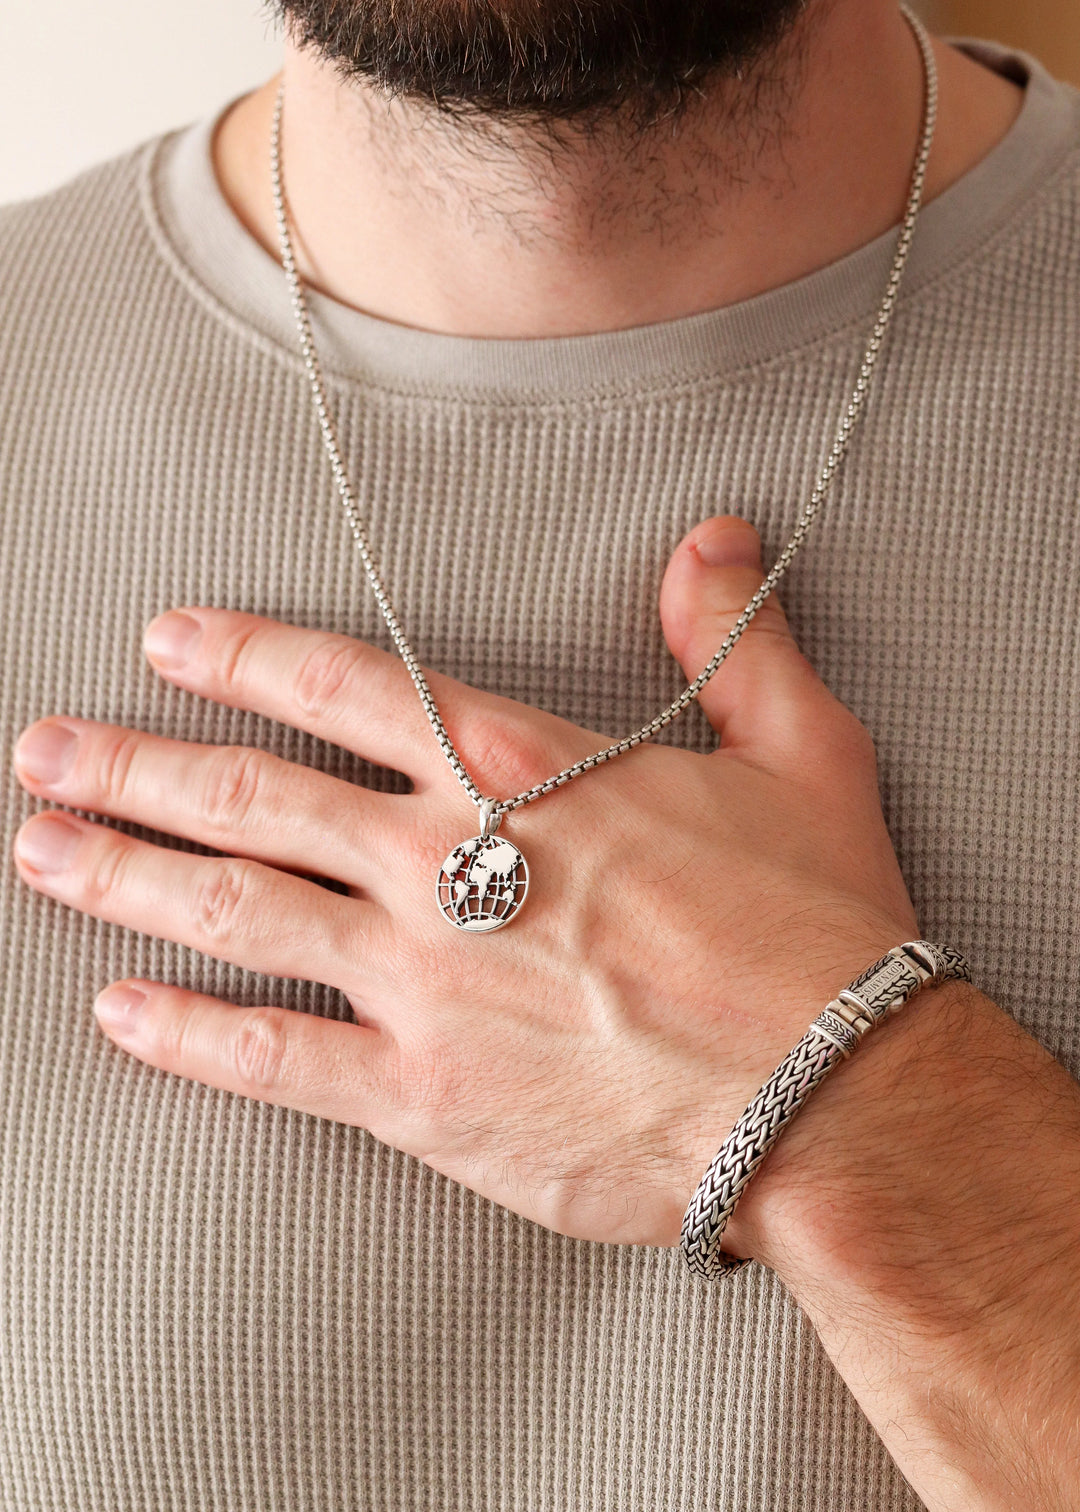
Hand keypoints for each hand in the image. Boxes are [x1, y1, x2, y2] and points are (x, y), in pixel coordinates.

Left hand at [11, 516, 916, 1251]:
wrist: (833, 1093)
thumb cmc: (815, 927)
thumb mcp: (799, 754)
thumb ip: (732, 640)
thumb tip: (708, 544)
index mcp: (519, 771)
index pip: (343, 687)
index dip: (243, 655)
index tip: (167, 639)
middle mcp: (444, 862)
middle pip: (252, 795)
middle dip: (135, 764)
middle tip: (47, 749)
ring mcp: (419, 981)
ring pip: (235, 910)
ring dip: (126, 875)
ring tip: (41, 849)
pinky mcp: (421, 1098)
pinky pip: (274, 1059)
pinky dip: (188, 1033)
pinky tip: (120, 1009)